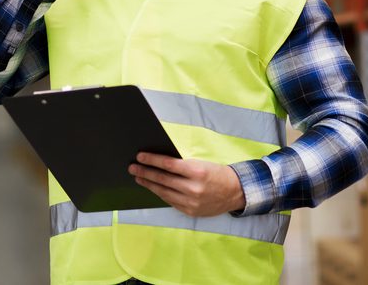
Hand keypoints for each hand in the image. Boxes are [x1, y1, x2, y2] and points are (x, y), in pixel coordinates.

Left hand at [129, 152, 245, 216]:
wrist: (235, 193)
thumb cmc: (217, 173)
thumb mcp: (202, 164)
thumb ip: (182, 165)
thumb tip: (159, 162)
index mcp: (197, 172)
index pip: (168, 164)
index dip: (152, 160)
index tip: (140, 156)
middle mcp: (193, 188)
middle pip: (163, 179)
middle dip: (145, 172)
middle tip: (132, 168)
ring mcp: (191, 202)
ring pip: (163, 192)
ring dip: (149, 184)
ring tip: (138, 177)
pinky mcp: (190, 211)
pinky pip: (170, 201)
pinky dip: (160, 193)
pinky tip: (152, 187)